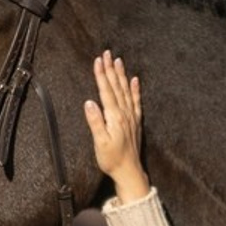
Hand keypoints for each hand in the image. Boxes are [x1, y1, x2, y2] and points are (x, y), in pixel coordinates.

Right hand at [83, 50, 149, 202]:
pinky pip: (136, 101)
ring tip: (118, 60)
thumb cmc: (112, 159)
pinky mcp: (136, 122)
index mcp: (114, 117)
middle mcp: (124, 114)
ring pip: (126, 90)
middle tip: (107, 53)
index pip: (106, 91)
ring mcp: (131, 117)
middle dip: (110, 69)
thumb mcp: (100, 143)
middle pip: (116, 87)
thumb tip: (89, 103)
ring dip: (121, 75)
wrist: (129, 172)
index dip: (101, 75)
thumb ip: (95, 122)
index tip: (98, 60)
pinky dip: (135, 89)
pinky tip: (135, 80)